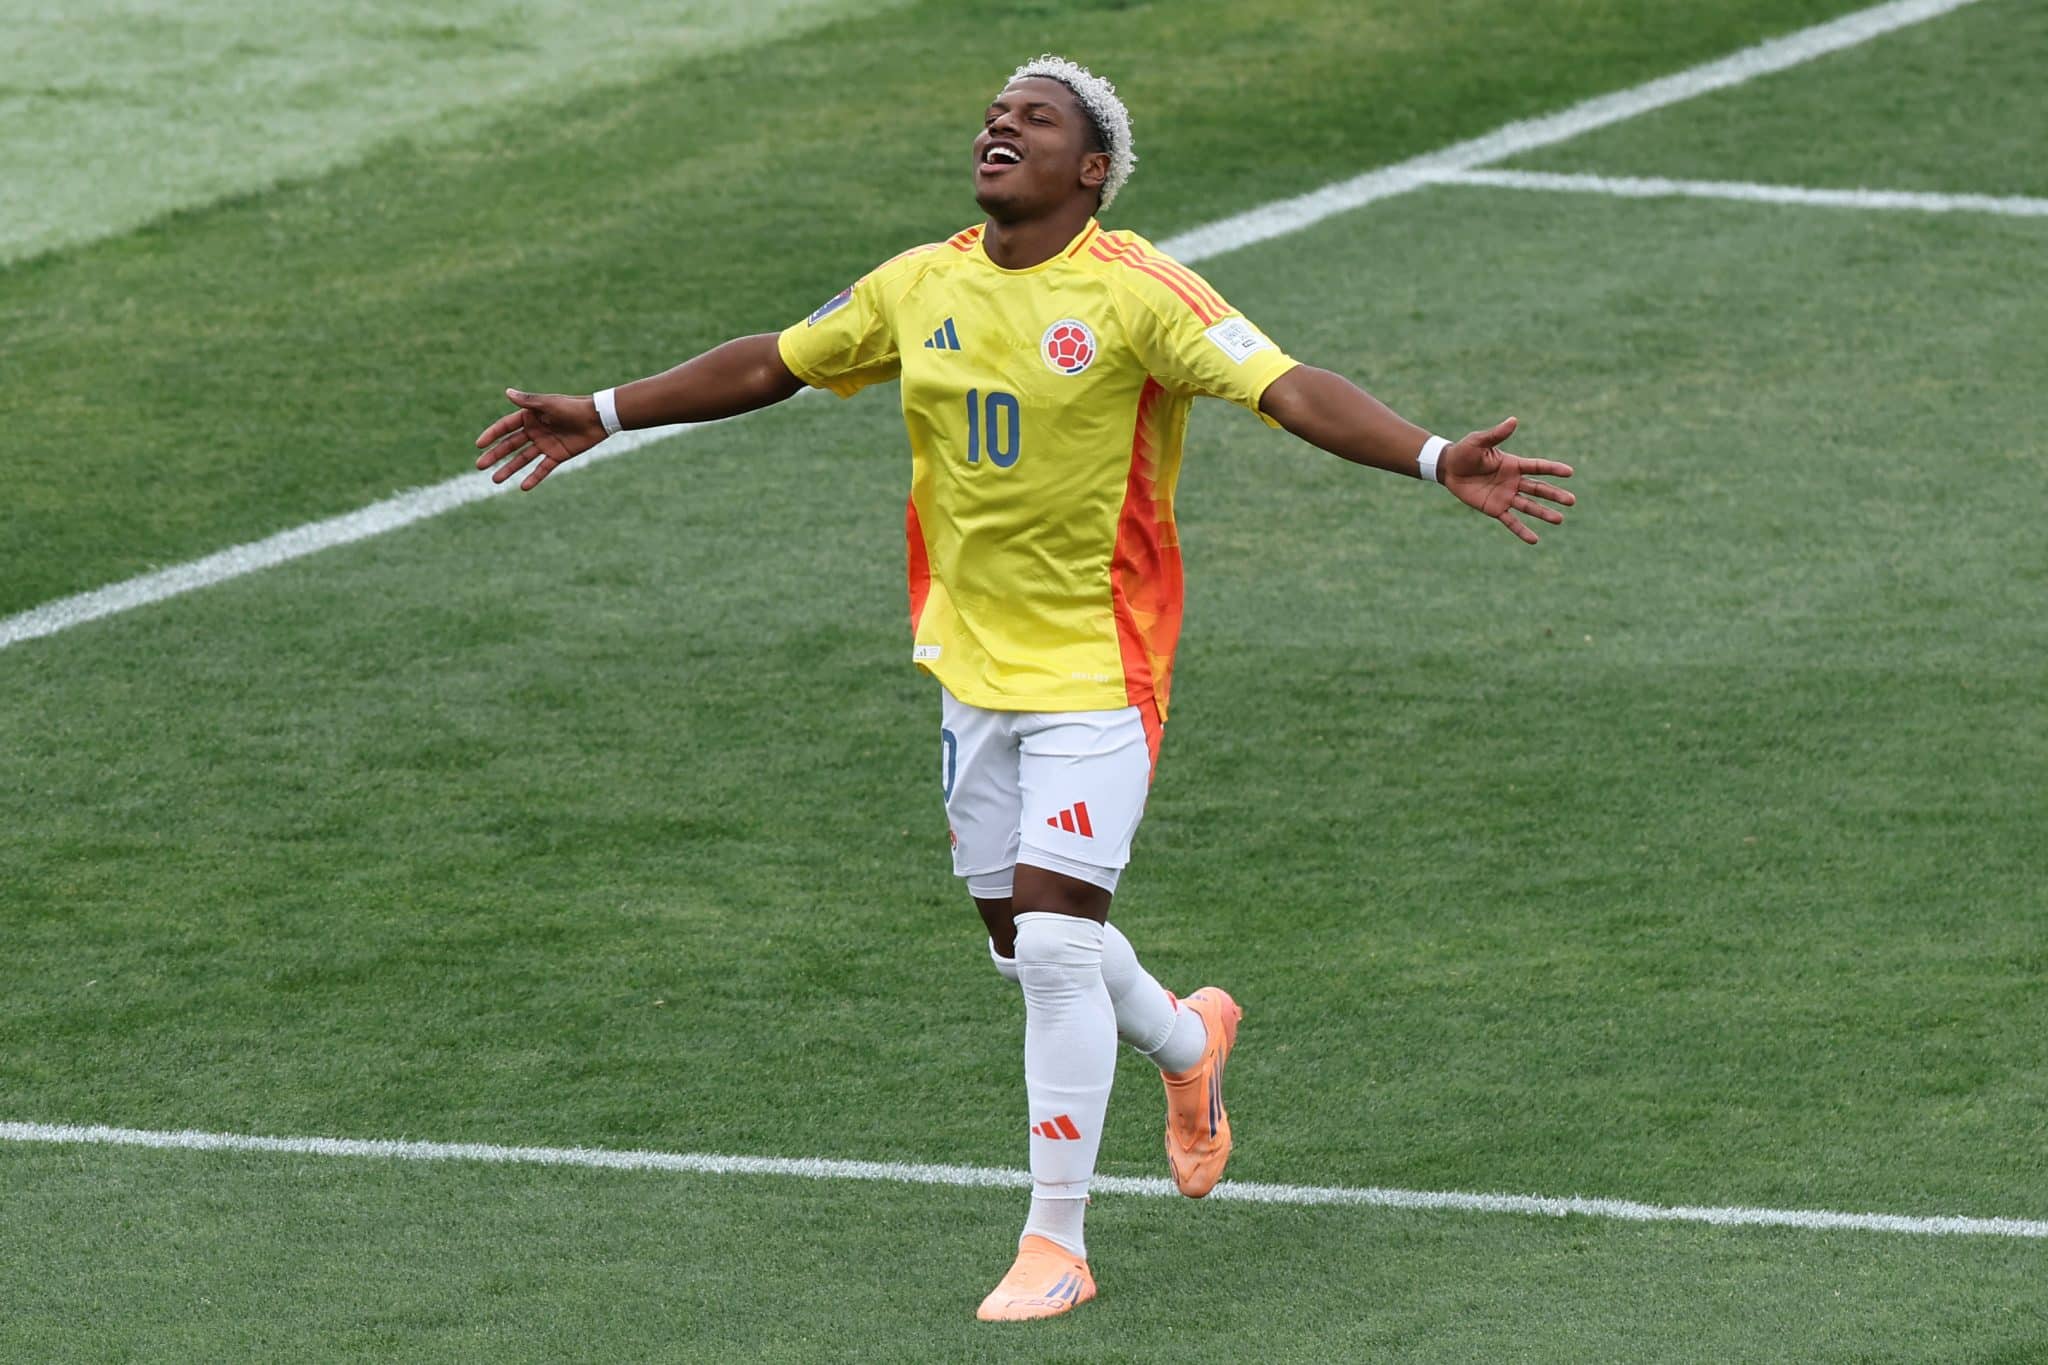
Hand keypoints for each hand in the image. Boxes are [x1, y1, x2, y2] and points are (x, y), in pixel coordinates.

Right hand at [473, 388, 607, 490]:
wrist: (597, 418)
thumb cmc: (572, 407)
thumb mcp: (549, 404)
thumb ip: (528, 401)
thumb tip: (507, 392)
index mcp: (530, 416)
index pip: (505, 427)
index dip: (491, 435)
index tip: (478, 445)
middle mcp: (534, 431)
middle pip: (510, 445)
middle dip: (495, 455)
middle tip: (479, 465)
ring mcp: (545, 444)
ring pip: (522, 459)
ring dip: (509, 469)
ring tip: (494, 480)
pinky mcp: (557, 455)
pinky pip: (542, 468)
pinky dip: (534, 477)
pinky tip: (523, 487)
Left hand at [1440, 417, 1574, 544]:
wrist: (1448, 468)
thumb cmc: (1464, 452)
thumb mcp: (1479, 441)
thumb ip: (1496, 434)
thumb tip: (1513, 420)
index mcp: (1513, 464)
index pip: (1538, 467)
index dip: (1553, 469)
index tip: (1569, 472)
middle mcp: (1513, 481)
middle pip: (1539, 489)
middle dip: (1555, 495)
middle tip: (1572, 501)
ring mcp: (1506, 496)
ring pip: (1529, 506)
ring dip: (1544, 513)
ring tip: (1559, 519)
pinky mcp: (1495, 509)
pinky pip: (1511, 521)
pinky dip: (1522, 531)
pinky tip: (1534, 540)